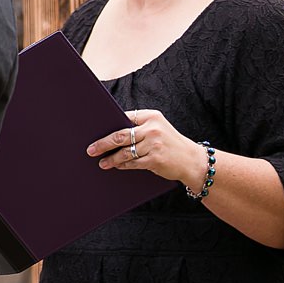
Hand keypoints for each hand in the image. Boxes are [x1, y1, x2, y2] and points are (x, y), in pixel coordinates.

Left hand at [87, 108, 203, 189]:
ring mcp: (154, 144)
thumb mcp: (157, 129)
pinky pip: (133, 163)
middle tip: (90, 150)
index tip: (92, 130)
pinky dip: (122, 165)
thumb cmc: (169, 144)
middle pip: (120, 135)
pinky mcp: (155, 158)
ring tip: (102, 163)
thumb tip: (108, 133)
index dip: (107, 124)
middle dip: (103, 144)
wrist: (193, 160)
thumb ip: (139, 128)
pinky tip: (116, 166)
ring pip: (125, 151)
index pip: (124, 117)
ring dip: (111, 158)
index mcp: (151, 116)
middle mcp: (153, 128)